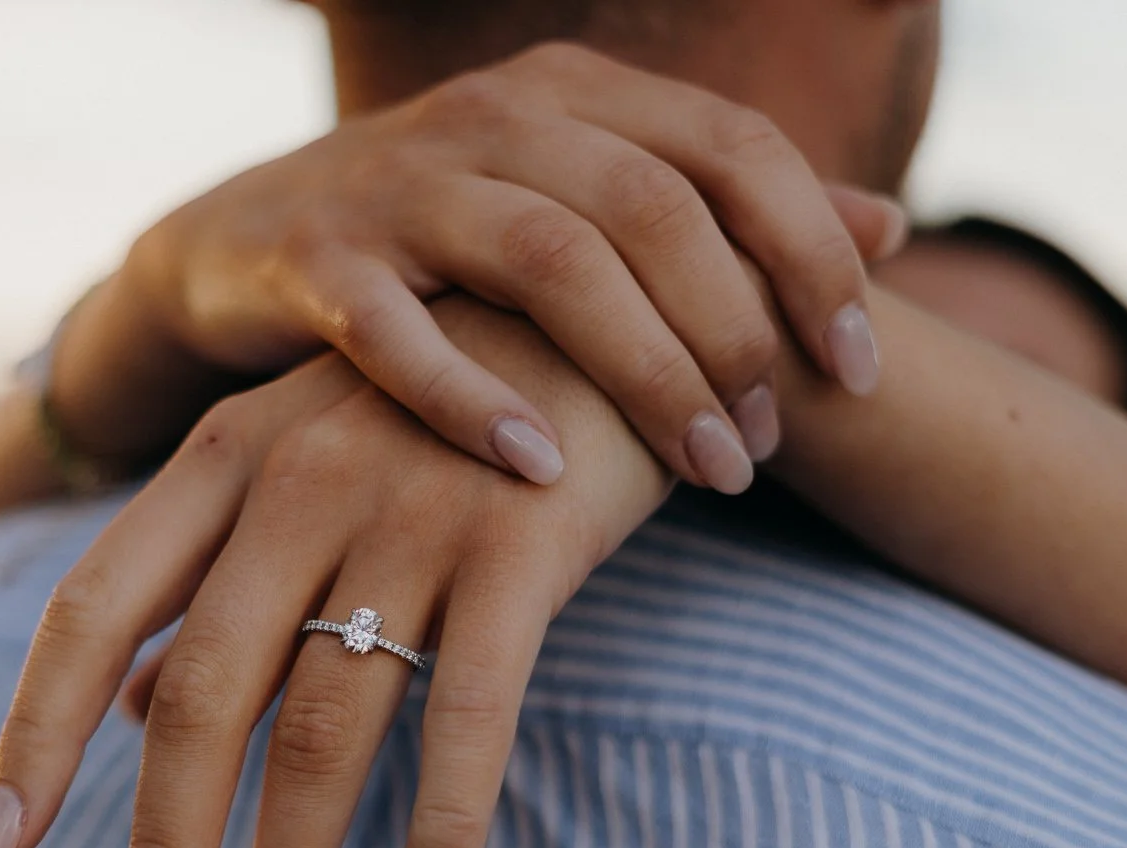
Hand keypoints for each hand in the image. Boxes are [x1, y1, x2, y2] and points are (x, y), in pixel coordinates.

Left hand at [0, 296, 663, 847]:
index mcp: (218, 464)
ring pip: (322, 730)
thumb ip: (208, 585)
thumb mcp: (296, 461)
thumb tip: (126, 716)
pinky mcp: (522, 544)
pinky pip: (472, 717)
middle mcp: (293, 487)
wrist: (603, 289)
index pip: (89, 611)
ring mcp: (409, 513)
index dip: (34, 737)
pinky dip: (440, 833)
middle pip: (199, 704)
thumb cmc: (432, 404)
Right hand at [58, 42, 902, 494]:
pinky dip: (472, 397)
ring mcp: (399, 183)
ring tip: (703, 474)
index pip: (732, 149)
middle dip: (732, 335)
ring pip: (548, 261)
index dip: (812, 254)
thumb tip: (886, 229)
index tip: (855, 369)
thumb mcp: (582, 202)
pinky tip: (540, 468)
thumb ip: (720, 213)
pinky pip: (402, 330)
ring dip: (641, 373)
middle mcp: (495, 117)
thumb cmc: (443, 243)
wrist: (241, 244)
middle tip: (767, 446)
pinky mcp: (315, 261)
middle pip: (653, 209)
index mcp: (575, 95)